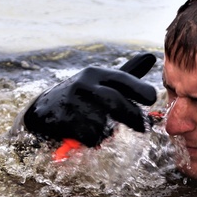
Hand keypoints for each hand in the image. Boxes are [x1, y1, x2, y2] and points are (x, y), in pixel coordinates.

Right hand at [16, 53, 156, 146]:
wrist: (45, 109)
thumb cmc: (83, 95)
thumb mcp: (101, 80)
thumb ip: (127, 73)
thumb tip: (151, 56)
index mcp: (95, 73)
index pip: (122, 78)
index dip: (140, 89)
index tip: (151, 99)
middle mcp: (83, 84)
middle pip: (115, 101)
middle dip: (133, 116)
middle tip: (143, 127)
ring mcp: (72, 101)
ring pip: (103, 122)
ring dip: (108, 131)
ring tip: (102, 129)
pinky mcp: (64, 119)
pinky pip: (90, 136)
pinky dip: (94, 140)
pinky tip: (87, 135)